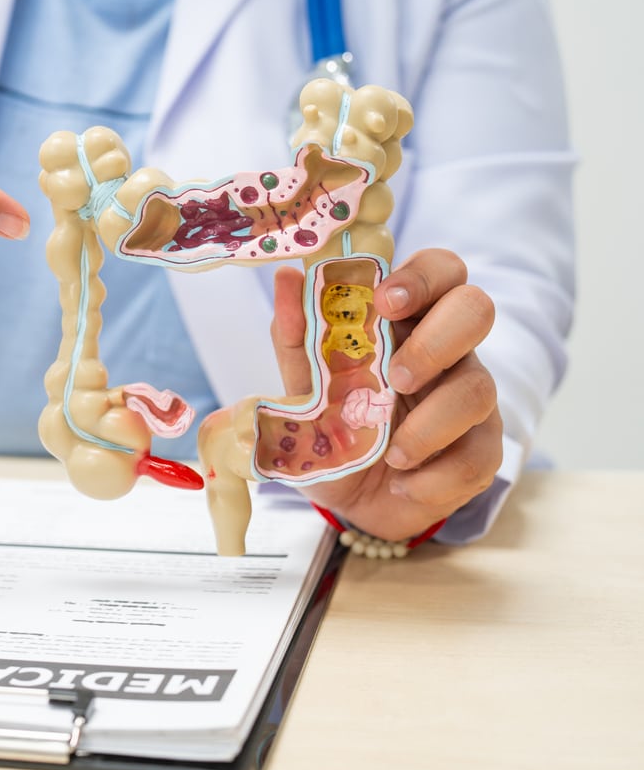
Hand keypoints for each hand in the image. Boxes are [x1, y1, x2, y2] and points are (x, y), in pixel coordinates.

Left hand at [270, 249, 503, 540]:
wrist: (347, 499)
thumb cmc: (333, 429)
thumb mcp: (303, 386)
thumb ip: (296, 336)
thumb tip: (288, 277)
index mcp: (406, 322)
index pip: (439, 270)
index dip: (422, 276)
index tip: (385, 301)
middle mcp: (446, 352)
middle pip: (476, 310)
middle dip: (437, 340)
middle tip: (396, 378)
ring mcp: (470, 399)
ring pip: (478, 389)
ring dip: (430, 425)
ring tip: (392, 456)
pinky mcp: (482, 451)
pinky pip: (477, 457)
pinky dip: (434, 477)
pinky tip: (403, 484)